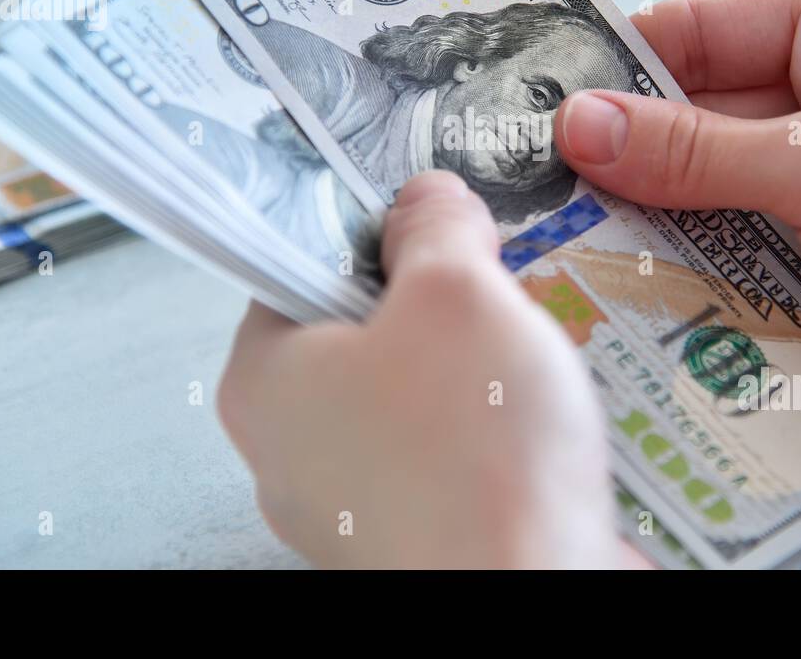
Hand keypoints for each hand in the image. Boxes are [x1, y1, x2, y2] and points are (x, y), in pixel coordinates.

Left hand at [218, 171, 621, 567]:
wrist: (533, 598)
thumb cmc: (475, 457)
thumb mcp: (457, 292)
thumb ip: (434, 227)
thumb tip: (428, 202)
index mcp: (264, 379)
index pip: (297, 265)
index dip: (371, 227)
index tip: (429, 215)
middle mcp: (290, 448)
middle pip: (359, 328)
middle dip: (435, 299)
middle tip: (490, 282)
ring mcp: (348, 503)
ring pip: (410, 392)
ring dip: (471, 364)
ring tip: (526, 353)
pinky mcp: (409, 536)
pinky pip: (445, 453)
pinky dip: (488, 428)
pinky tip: (536, 420)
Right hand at [555, 0, 800, 496]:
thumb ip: (694, 150)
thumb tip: (576, 125)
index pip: (704, 31)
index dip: (619, 64)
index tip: (535, 100)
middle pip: (700, 119)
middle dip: (629, 158)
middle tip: (533, 190)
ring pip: (715, 195)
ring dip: (657, 224)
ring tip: (563, 247)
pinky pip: (744, 256)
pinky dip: (696, 275)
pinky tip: (632, 296)